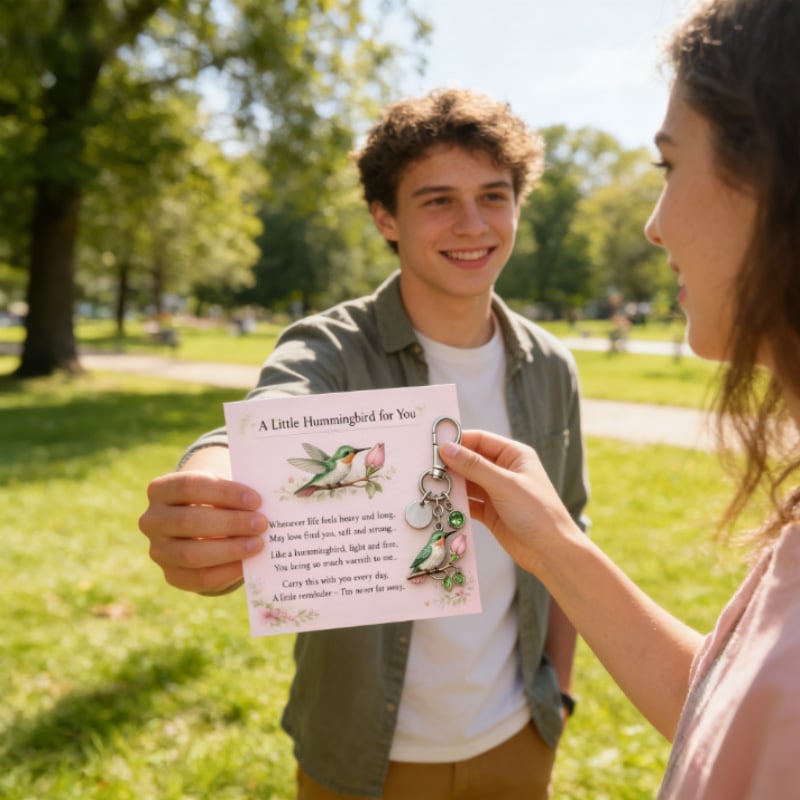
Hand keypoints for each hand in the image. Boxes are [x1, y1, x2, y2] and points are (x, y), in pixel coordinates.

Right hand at [138, 447, 266, 593]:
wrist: (199, 526)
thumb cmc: (216, 501)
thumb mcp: (220, 490)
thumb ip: (235, 495)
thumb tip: (264, 506)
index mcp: (160, 489)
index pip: (189, 486)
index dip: (224, 493)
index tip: (256, 500)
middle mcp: (151, 520)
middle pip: (189, 521)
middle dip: (231, 523)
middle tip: (262, 524)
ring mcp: (157, 550)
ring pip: (191, 554)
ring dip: (230, 550)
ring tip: (259, 544)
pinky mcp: (170, 575)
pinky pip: (198, 578)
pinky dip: (226, 571)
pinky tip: (247, 564)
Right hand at [439, 430, 581, 573]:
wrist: (551, 553)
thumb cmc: (537, 512)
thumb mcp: (504, 485)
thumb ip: (474, 466)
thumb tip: (446, 448)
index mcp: (514, 455)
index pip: (480, 440)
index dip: (457, 441)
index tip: (434, 446)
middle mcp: (504, 470)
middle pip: (470, 460)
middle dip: (450, 464)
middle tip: (427, 467)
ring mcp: (496, 491)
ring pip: (467, 482)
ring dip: (451, 484)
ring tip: (430, 485)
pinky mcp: (490, 511)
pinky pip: (468, 502)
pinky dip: (456, 502)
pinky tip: (442, 503)